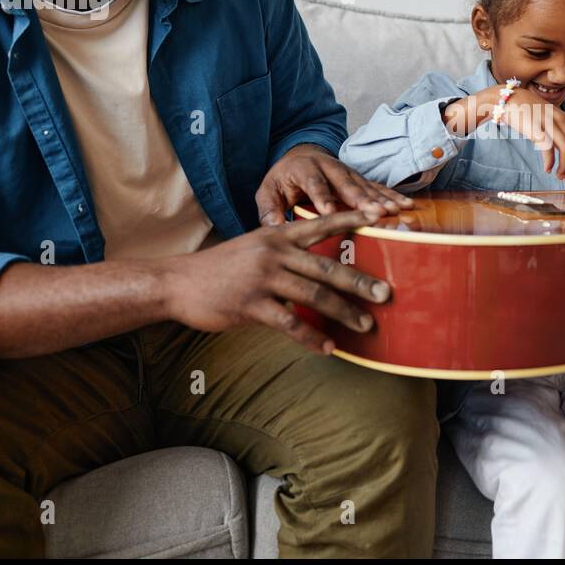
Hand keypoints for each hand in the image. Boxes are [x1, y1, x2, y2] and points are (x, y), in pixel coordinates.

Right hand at [162, 207, 389, 353]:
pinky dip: (312, 337)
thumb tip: (321, 269)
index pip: (322, 224)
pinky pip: (290, 323)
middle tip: (386, 294)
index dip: (351, 220)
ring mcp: (263, 279)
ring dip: (343, 313)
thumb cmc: (221, 268)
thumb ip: (286, 254)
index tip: (380, 216)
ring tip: (365, 325)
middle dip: (360, 282)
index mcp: (277, 235)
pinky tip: (329, 348)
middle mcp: (274, 253)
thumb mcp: (255, 248)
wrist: (178, 282)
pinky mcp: (251, 305)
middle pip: (327, 267)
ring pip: (314, 295)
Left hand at [255, 143, 412, 222]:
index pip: (314, 183)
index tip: (329, 212)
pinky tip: (406, 206)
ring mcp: (347, 172)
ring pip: (365, 185)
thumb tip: (273, 229)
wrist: (301, 156)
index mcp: (304, 169)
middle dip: (360, 198)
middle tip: (373, 212)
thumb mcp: (268, 192)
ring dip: (381, 198)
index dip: (323, 197)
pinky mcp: (360, 179)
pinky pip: (377, 188)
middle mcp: (329, 167)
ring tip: (395, 211)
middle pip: (346, 183)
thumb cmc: (284, 180)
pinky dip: (392, 196)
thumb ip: (269, 209)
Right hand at [493, 86, 564, 182]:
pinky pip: (547, 147)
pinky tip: (547, 169)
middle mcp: (560, 119)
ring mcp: (548, 123)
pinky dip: (550, 161)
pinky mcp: (535, 127)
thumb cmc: (528, 112)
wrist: (508, 99)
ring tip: (559, 176)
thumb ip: (559, 132)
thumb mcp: (549, 118)